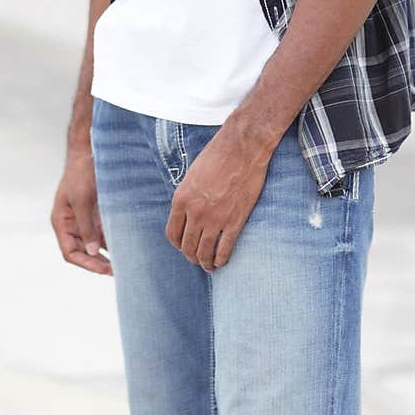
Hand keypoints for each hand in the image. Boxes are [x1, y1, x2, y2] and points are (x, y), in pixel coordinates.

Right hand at [50, 143, 112, 275]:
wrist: (89, 151)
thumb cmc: (81, 173)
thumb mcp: (83, 200)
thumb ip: (86, 227)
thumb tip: (91, 251)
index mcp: (61, 222)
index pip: (70, 252)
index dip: (86, 264)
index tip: (105, 269)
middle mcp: (70, 224)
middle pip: (81, 252)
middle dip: (97, 263)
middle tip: (116, 271)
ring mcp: (83, 219)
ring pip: (92, 245)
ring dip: (105, 254)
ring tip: (122, 263)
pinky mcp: (94, 213)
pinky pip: (102, 233)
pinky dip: (110, 241)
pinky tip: (124, 247)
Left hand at [165, 126, 269, 271]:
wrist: (242, 148)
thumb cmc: (217, 155)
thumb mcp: (192, 175)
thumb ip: (188, 196)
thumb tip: (187, 211)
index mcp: (181, 199)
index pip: (172, 233)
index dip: (178, 244)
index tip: (183, 247)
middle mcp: (195, 213)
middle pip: (187, 246)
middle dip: (191, 256)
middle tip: (197, 258)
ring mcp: (215, 219)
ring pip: (204, 252)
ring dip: (205, 262)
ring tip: (209, 266)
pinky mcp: (234, 221)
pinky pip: (224, 249)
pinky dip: (222, 259)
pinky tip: (222, 261)